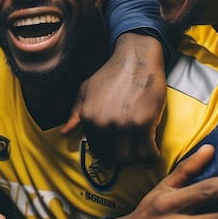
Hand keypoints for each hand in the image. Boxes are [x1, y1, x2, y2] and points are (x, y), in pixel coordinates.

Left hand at [61, 32, 165, 165]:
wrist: (136, 59)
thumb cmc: (111, 73)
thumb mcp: (86, 89)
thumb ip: (75, 112)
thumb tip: (64, 132)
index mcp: (89, 117)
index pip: (97, 148)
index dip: (109, 147)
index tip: (118, 142)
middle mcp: (103, 124)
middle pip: (112, 157)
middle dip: (121, 153)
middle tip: (131, 145)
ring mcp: (123, 125)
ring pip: (128, 159)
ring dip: (136, 157)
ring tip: (141, 147)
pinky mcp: (144, 124)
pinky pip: (148, 155)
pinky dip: (151, 157)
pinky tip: (153, 151)